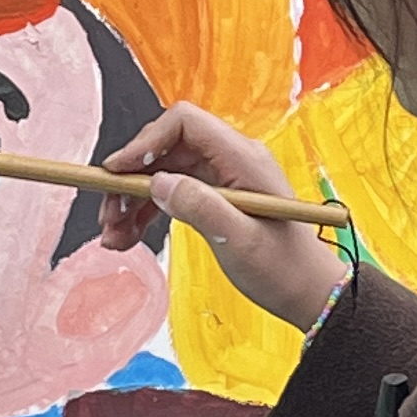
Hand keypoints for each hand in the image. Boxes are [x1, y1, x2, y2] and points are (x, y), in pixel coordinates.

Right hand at [98, 101, 351, 331]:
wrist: (308, 292)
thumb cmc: (283, 269)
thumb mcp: (239, 241)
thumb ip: (199, 207)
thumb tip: (158, 183)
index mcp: (243, 158)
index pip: (184, 123)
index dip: (144, 142)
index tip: (115, 174)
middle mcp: (233, 159)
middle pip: (166, 148)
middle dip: (131, 179)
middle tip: (108, 216)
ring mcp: (224, 176)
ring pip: (164, 172)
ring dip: (134, 201)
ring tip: (114, 237)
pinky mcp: (218, 195)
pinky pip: (174, 191)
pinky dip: (148, 211)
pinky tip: (129, 237)